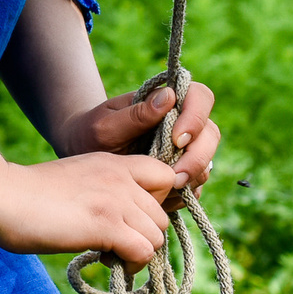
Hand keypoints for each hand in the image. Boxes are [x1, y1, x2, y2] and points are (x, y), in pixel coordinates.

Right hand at [0, 151, 184, 269]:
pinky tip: (105, 260)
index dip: (156, 202)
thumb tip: (121, 221)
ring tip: (108, 252)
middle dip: (144, 234)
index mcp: (112, 162)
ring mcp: (116, 201)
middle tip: (114, 242)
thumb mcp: (75, 177)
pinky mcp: (106, 225)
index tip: (132, 217)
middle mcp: (120, 178)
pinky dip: (130, 265)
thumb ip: (103, 189)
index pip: (165, 177)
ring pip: (157, 236)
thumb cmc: (27, 192)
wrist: (1, 195)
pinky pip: (144, 252)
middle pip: (162, 215)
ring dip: (137, 252)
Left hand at [55, 80, 218, 192]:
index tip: (177, 139)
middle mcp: (180, 124)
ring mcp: (183, 151)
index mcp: (164, 102)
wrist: (82, 155)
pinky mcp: (180, 175)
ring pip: (206, 163)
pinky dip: (182, 195)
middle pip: (210, 134)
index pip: (199, 96)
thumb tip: (169, 96)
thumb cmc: (91, 133)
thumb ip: (136, 113)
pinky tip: (161, 197)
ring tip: (165, 189)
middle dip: (197, 157)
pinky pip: (195, 187)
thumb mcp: (106, 125)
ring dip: (191, 178)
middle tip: (175, 177)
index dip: (196, 117)